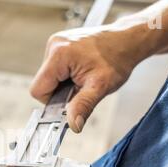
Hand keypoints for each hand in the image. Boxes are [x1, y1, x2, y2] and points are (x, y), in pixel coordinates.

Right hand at [30, 23, 151, 132]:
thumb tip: (73, 125)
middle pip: (43, 83)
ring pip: (49, 77)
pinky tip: (82, 71)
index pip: (38, 89)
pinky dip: (67, 75)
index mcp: (59, 55)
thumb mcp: (100, 87)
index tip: (69, 101)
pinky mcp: (61, 44)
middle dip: (61, 92)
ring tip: (84, 78)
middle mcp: (54, 45)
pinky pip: (56, 68)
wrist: (129, 41)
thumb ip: (83, 106)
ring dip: (64, 84)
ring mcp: (57, 43)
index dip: (52, 101)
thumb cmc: (118, 58)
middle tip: (82, 87)